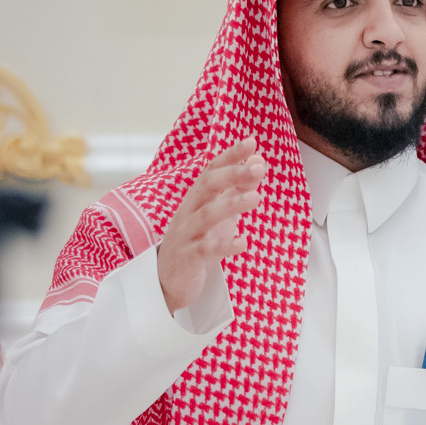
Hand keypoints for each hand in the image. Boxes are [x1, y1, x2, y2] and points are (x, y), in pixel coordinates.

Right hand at [157, 138, 266, 313]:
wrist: (167, 282)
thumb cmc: (196, 243)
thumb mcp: (219, 214)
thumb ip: (236, 190)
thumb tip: (257, 164)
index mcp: (196, 199)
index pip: (211, 171)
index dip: (230, 156)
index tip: (251, 142)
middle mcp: (188, 212)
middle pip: (206, 186)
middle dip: (232, 174)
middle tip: (258, 167)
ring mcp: (186, 234)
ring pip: (206, 215)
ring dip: (232, 204)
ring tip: (256, 198)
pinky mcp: (187, 258)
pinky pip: (205, 250)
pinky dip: (223, 245)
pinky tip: (242, 242)